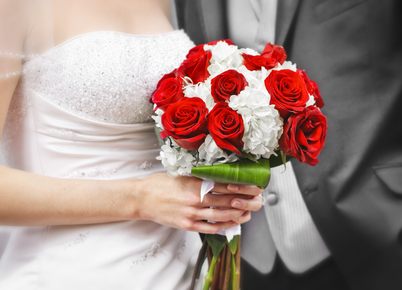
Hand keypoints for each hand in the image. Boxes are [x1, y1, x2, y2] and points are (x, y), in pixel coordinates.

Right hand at [135, 173, 262, 233]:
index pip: (226, 185)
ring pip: (222, 216)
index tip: (256, 187)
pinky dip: (223, 227)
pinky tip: (232, 223)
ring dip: (238, 215)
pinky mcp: (187, 225)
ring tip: (249, 213)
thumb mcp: (182, 174)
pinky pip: (209, 228)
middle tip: (259, 201)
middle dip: (247, 202)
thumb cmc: (161, 184)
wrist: (142, 198)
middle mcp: (196, 200)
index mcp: (195, 184)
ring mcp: (191, 214)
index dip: (244, 187)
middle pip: (228, 202)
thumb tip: (221, 175)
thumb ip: (201, 176)